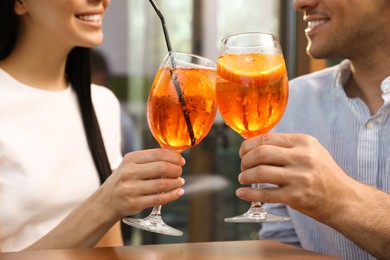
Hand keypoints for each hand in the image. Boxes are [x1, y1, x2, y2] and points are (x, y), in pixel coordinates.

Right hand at [97, 148, 184, 219]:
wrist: (106, 201)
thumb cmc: (124, 180)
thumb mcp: (131, 164)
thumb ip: (150, 160)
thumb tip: (175, 157)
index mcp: (130, 159)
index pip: (158, 154)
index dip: (173, 157)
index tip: (181, 161)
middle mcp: (129, 172)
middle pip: (162, 167)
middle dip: (176, 169)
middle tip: (180, 172)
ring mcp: (131, 188)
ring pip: (162, 184)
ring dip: (176, 183)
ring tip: (180, 182)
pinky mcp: (135, 203)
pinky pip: (159, 199)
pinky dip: (172, 195)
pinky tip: (178, 192)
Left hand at [236, 133, 356, 220]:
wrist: (344, 199)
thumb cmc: (323, 173)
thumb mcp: (311, 151)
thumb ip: (287, 145)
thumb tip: (255, 144)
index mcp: (304, 142)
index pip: (267, 138)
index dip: (249, 145)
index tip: (243, 152)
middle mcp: (302, 157)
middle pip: (261, 153)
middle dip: (245, 160)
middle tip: (242, 166)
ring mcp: (299, 178)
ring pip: (260, 172)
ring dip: (245, 176)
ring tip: (243, 178)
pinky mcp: (296, 197)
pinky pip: (265, 194)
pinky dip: (249, 193)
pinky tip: (241, 193)